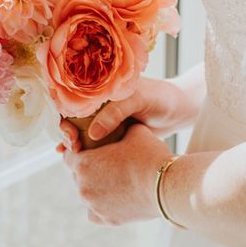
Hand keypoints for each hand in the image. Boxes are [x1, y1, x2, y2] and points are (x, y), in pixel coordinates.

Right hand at [57, 75, 194, 150]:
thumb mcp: (139, 99)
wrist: (180, 111)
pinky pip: (92, 141)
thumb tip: (92, 133)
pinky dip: (83, 149)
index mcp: (103, 88)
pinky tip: (74, 158)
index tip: (69, 131)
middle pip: (73, 116)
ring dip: (72, 142)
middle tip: (71, 146)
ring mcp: (106, 117)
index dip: (65, 114)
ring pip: (80, 130)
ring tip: (70, 155)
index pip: (74, 98)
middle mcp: (101, 102)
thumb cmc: (161, 98)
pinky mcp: (113, 133)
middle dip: (66, 131)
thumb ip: (117, 112)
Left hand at [60, 121, 173, 224]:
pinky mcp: (107, 220)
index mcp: (84, 164)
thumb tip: (120, 124)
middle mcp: (83, 187)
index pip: (69, 155)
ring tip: (118, 178)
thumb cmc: (149, 155)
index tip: (94, 148)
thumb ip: (120, 127)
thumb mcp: (135, 130)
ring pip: (88, 193)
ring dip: (98, 186)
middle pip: (79, 175)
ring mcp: (94, 206)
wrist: (167, 185)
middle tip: (111, 161)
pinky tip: (116, 196)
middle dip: (91, 167)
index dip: (81, 149)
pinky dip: (103, 204)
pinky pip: (96, 212)